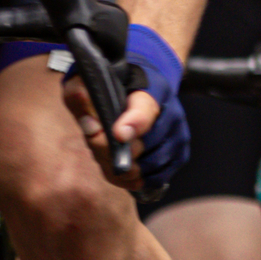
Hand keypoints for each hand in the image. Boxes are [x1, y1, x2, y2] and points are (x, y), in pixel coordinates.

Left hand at [61, 20, 187, 188]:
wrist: (141, 86)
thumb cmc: (113, 86)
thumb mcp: (89, 80)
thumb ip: (81, 95)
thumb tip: (86, 116)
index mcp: (152, 89)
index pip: (146, 110)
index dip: (134, 124)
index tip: (118, 134)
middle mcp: (171, 113)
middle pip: (142, 146)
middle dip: (112, 153)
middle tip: (97, 144)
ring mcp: (178, 135)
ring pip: (148, 166)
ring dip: (123, 169)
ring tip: (109, 155)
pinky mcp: (179, 154)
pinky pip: (157, 178)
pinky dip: (137, 179)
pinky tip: (124, 170)